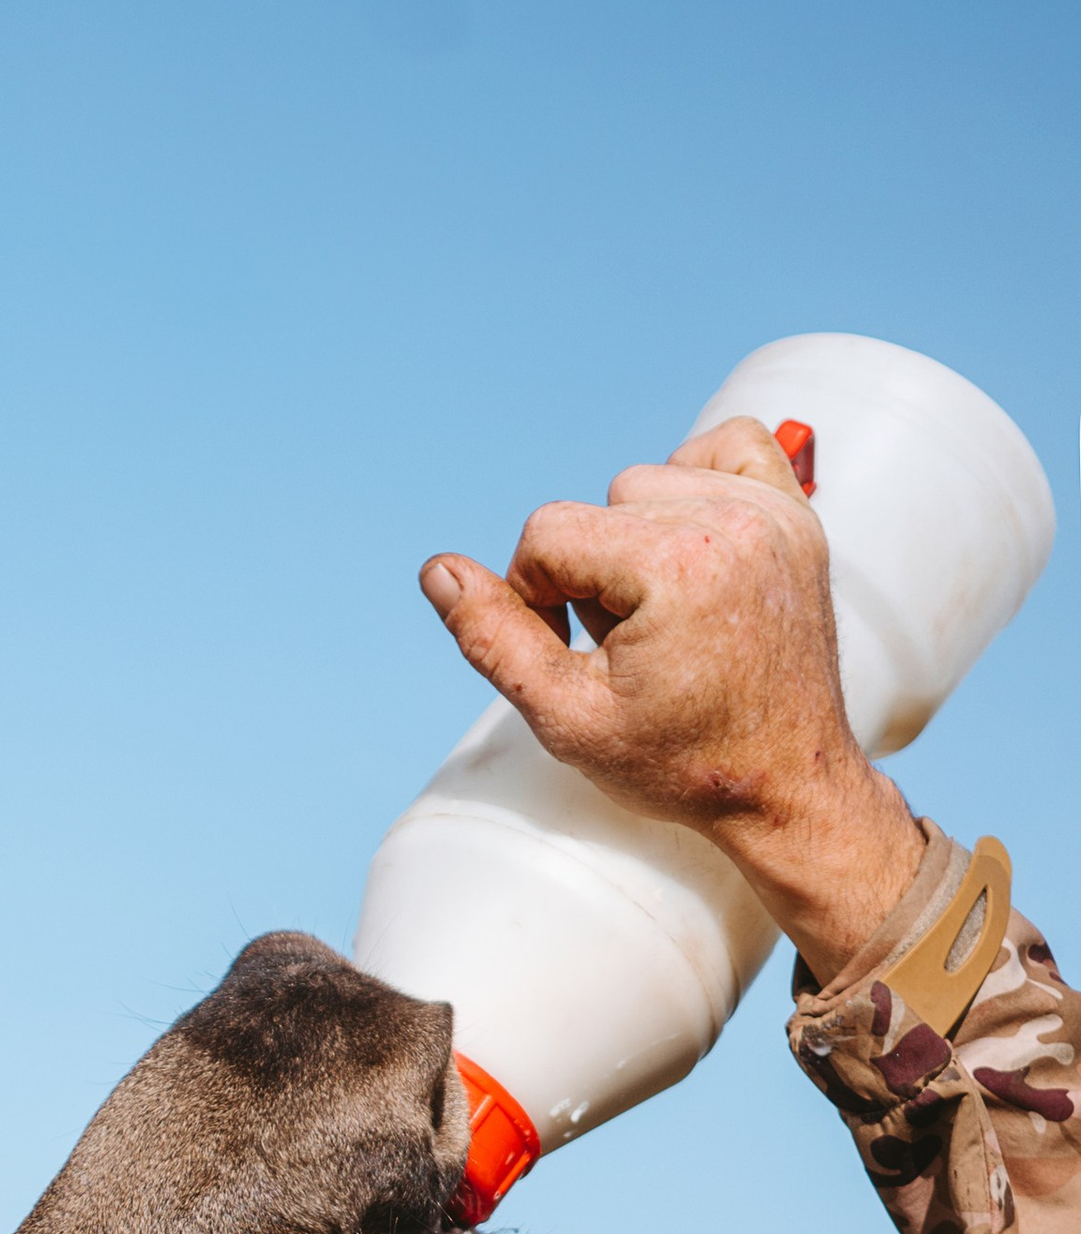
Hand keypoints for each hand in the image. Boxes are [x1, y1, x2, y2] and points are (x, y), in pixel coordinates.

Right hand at [419, 416, 924, 977]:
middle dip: (589, 574)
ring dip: (634, 539)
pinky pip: (727, 446)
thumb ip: (494, 640)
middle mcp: (733, 521)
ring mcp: (774, 514)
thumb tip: (436, 570)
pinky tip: (690, 547)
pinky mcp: (797, 517)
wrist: (787, 787)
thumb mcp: (569, 718)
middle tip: (630, 648)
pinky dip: (694, 482)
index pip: (548, 535)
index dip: (537, 600)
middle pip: (594, 505)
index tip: (578, 657)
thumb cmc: (684, 764)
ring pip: (646, 481)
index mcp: (678, 565)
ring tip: (664, 614)